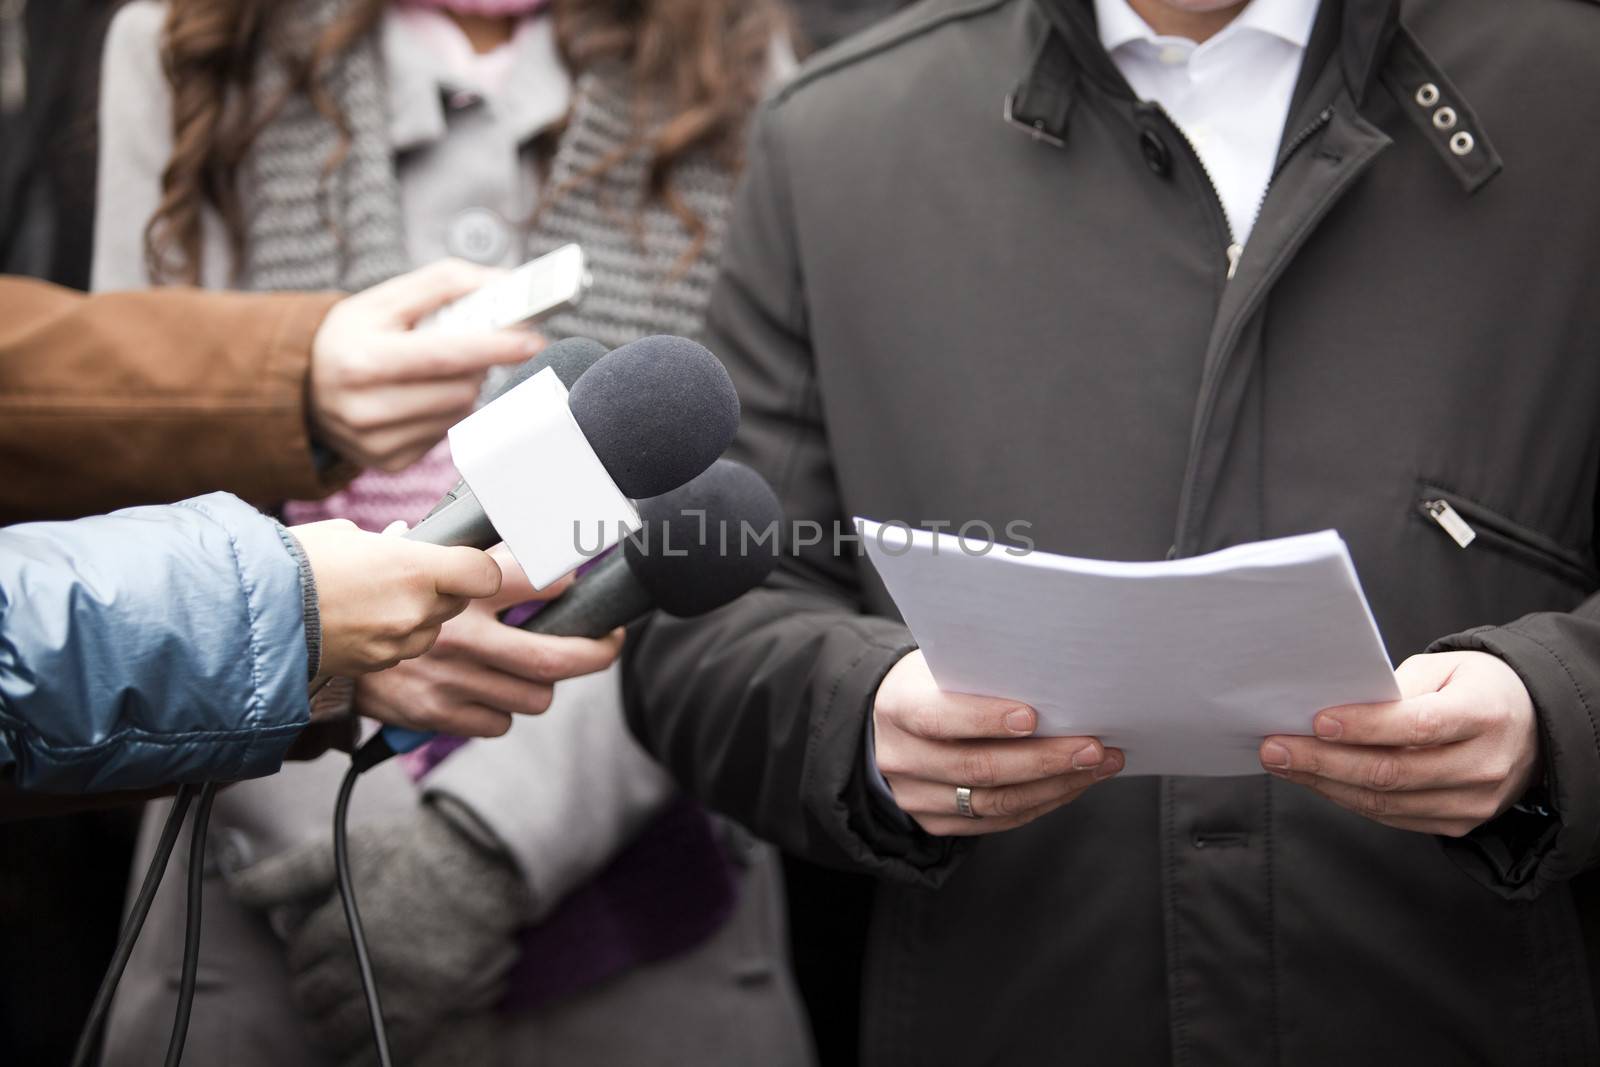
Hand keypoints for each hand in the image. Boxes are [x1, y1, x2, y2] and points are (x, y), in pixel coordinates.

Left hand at [228, 803, 525, 1065]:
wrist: (485, 863)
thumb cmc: (415, 849)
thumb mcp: (344, 849)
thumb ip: (286, 873)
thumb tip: (238, 890)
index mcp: (333, 930)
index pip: (297, 957)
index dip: (305, 950)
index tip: (320, 944)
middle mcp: (357, 968)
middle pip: (309, 998)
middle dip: (312, 989)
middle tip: (329, 978)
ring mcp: (390, 994)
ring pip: (334, 1031)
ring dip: (328, 1025)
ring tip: (339, 1012)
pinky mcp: (423, 1013)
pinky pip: (378, 1053)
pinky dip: (361, 1054)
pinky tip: (363, 1042)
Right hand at [290, 519, 500, 679]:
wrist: (248, 613)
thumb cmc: (293, 565)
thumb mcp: (347, 536)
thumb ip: (391, 545)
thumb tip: (406, 542)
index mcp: (413, 568)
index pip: (484, 574)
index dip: (479, 568)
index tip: (469, 564)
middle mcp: (414, 609)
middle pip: (459, 601)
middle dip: (441, 589)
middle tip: (406, 576)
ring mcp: (399, 643)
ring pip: (431, 629)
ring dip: (417, 616)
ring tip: (374, 600)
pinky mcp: (380, 666)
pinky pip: (404, 650)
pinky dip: (392, 638)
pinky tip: (361, 623)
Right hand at [310, 259, 544, 471]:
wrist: (305, 387)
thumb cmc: (352, 337)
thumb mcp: (384, 299)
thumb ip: (444, 284)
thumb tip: (503, 284)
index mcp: (360, 360)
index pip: (444, 355)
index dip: (493, 346)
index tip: (532, 339)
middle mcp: (365, 408)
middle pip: (460, 388)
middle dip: (477, 363)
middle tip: (470, 345)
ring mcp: (377, 442)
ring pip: (458, 413)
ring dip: (463, 386)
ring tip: (435, 370)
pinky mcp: (389, 462)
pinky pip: (445, 435)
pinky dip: (445, 411)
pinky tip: (421, 396)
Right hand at [354, 547, 624, 738]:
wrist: (302, 634)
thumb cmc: (358, 585)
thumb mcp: (405, 549)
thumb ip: (454, 547)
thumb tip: (504, 524)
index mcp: (457, 587)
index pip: (536, 580)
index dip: (567, 581)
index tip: (578, 582)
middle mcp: (463, 636)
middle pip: (556, 656)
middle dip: (598, 651)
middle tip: (610, 640)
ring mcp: (452, 680)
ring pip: (535, 696)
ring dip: (543, 683)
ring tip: (539, 666)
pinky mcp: (436, 714)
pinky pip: (498, 723)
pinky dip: (502, 710)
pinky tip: (492, 690)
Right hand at [872, 650, 1123, 835]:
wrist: (897, 723)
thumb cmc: (935, 683)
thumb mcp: (945, 664)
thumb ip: (983, 674)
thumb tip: (1056, 680)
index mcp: (897, 707)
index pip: (937, 719)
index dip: (984, 719)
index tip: (1033, 717)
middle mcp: (901, 758)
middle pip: (977, 768)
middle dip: (1043, 760)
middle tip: (1092, 747)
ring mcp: (917, 797)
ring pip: (994, 803)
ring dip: (1055, 785)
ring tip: (1097, 765)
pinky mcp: (936, 822)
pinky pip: (998, 821)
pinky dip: (1042, 802)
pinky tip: (1074, 783)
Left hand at [1260, 651, 1541, 836]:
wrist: (1533, 727)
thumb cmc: (1477, 687)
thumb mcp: (1446, 668)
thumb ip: (1398, 687)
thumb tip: (1335, 707)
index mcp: (1485, 715)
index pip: (1417, 726)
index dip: (1364, 727)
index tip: (1315, 721)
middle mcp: (1484, 765)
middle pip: (1394, 773)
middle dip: (1324, 761)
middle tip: (1274, 747)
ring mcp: (1474, 802)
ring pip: (1386, 802)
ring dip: (1325, 784)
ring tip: (1282, 763)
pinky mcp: (1459, 823)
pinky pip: (1393, 816)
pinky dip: (1347, 797)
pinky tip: (1314, 779)